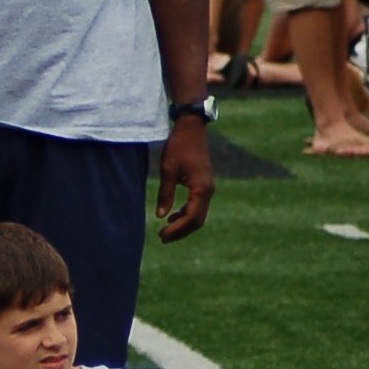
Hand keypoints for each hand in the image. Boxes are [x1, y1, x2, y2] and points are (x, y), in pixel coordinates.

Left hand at [154, 116, 214, 242]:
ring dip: (183, 224)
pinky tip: (172, 217)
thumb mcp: (168, 170)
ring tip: (164, 230)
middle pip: (197, 220)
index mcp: (201, 188)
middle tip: (162, 238)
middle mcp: (208, 190)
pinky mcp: (204, 184)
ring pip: (198, 214)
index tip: (162, 235)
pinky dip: (186, 214)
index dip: (177, 230)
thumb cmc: (178, 147)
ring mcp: (207, 187)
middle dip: (180, 231)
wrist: (191, 130)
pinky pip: (197, 206)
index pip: (191, 218)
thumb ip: (165, 194)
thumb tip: (161, 216)